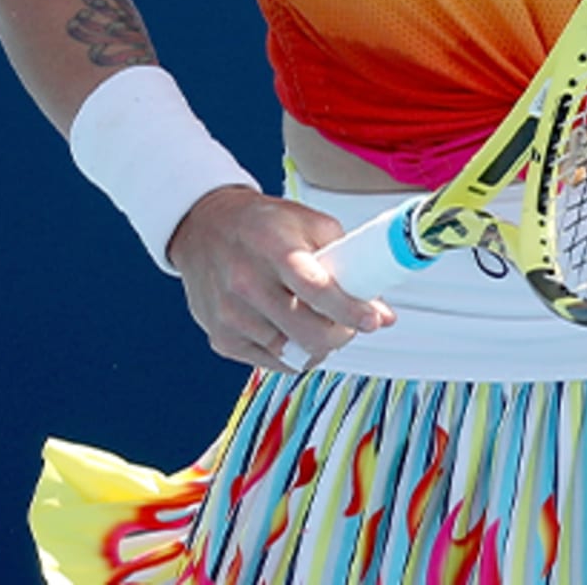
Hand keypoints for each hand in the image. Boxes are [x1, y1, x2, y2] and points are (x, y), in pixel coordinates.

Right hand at [166, 186, 395, 371]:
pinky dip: (292, 353)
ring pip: (292, 353)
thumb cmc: (261, 224)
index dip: (350, 309)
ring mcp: (231, 315)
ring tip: (323, 325)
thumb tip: (382, 311)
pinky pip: (271, 362)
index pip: (317, 288)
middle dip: (341, 334)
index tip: (373, 319)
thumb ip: (347, 260)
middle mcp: (247, 282)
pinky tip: (295, 332)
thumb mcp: (307, 222)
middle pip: (307, 331)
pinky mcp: (222, 338)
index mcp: (273, 246)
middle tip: (351, 325)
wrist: (204, 228)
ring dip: (318, 346)